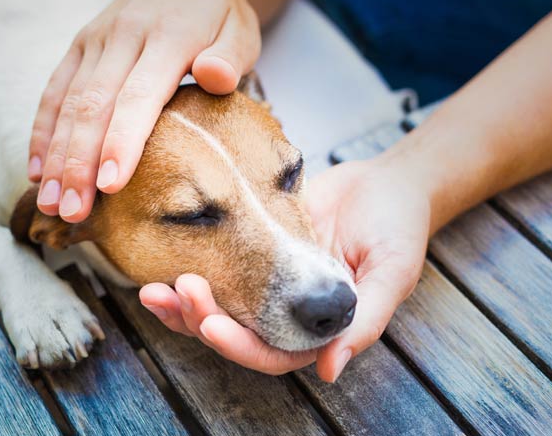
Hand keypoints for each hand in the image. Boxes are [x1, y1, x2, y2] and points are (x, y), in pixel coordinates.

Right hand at [29, 0, 260, 222]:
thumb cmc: (218, 16)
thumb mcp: (239, 31)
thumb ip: (228, 56)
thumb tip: (215, 76)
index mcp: (167, 39)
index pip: (138, 97)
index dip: (121, 142)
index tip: (110, 185)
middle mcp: (123, 38)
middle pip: (93, 106)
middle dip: (79, 163)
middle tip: (72, 211)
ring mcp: (96, 41)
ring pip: (68, 103)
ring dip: (56, 156)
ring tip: (50, 202)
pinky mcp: (80, 46)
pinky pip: (54, 90)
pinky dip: (42, 131)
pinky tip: (38, 169)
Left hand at [139, 156, 431, 381]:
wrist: (385, 182)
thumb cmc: (398, 228)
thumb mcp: (393, 274)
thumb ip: (365, 322)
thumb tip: (329, 369)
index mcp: (320, 329)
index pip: (272, 353)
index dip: (240, 346)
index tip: (211, 324)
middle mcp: (288, 314)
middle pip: (235, 335)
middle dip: (201, 320)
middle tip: (177, 291)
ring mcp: (268, 284)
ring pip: (219, 308)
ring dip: (184, 305)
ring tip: (153, 290)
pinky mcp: (253, 251)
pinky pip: (218, 269)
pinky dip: (190, 272)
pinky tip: (163, 269)